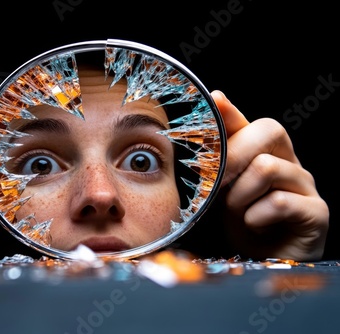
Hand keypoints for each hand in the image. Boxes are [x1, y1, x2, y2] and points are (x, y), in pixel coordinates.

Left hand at [212, 90, 328, 260]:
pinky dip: (256, 217)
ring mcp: (306, 185)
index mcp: (265, 152)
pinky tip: (255, 226)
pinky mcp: (316, 212)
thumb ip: (217, 154)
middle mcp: (289, 161)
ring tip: (237, 214)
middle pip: (268, 130)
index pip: (250, 121)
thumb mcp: (221, 186)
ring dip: (240, 195)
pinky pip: (279, 202)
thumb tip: (212, 106)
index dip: (231, 112)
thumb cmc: (241, 221)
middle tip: (215, 186)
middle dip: (233, 156)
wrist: (262, 261)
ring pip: (267, 167)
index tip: (214, 100)